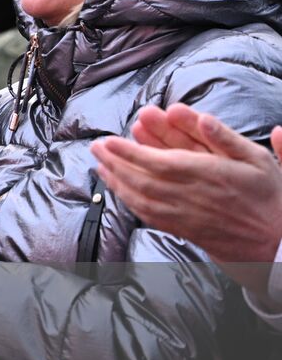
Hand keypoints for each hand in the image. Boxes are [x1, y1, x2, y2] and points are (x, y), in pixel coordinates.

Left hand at [91, 104, 281, 292]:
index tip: (109, 140)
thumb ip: (226, 138)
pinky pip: (148, 215)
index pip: (158, 162)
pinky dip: (128, 201)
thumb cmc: (268, 196)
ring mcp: (184, 215)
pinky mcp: (181, 229)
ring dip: (116, 180)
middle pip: (141, 178)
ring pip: (140, 197)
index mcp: (208, 175)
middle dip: (114, 161)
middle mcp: (191, 196)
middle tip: (96, 146)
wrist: (275, 241)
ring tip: (99, 164)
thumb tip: (202, 118)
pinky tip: (117, 189)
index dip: (129, 151)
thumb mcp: (256, 159)